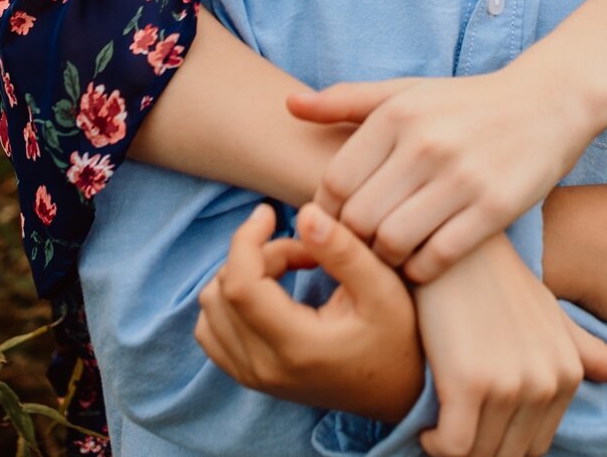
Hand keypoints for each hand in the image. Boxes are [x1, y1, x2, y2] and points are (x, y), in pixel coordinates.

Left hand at [195, 202, 424, 423]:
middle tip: (305, 251)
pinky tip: (269, 292)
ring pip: (210, 309)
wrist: (395, 394)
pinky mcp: (248, 377)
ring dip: (240, 275)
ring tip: (288, 270)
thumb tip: (304, 213)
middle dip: (255, 254)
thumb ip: (343, 250)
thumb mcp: (383, 289)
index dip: (246, 239)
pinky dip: (230, 301)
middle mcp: (264, 368)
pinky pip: (212, 330)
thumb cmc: (396, 339)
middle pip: (223, 291)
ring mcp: (252, 376)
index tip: (270, 213)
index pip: (239, 285)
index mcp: (295, 347)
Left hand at [289, 69, 592, 282]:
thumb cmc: (464, 104)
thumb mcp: (406, 92)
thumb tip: (288, 105)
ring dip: (386, 260)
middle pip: (359, 219)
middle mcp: (425, 144)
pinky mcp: (495, 207)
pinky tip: (423, 264)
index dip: (326, 215)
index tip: (334, 227)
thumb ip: (345, 100)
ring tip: (390, 256)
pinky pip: (438, 257)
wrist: (547, 103)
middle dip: (353, 242)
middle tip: (360, 250)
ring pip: (394, 243)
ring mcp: (462, 177)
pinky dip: (421, 271)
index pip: (334, 183)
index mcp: (396, 115)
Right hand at [411, 233, 606, 456]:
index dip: (500, 444)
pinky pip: (452, 446)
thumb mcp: (551, 315)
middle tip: (452, 427)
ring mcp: (510, 383)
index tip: (474, 426)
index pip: (533, 447)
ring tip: (438, 424)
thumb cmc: (498, 283)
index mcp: (567, 373)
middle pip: (507, 455)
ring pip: (477, 454)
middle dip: (478, 450)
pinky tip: (426, 425)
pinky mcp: (469, 381)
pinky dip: (435, 445)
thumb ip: (590, 352)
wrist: (455, 247)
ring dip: (452, 449)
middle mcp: (546, 383)